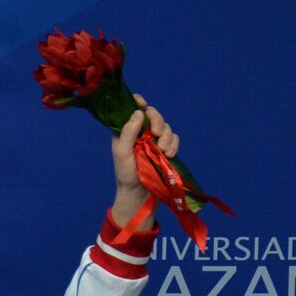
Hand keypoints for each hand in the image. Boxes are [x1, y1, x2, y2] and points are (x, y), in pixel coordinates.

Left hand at [111, 93, 178, 228]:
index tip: (142, 103)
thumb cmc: (126, 174)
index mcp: (126, 131)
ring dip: (167, 136)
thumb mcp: (122, 152)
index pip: (132, 110)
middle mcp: (140, 133)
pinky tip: (169, 155)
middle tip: (157, 133)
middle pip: (153, 114)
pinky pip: (174, 139)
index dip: (138, 102)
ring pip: (166, 126)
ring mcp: (154, 140)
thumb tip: (138, 112)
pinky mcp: (165, 149)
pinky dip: (173, 145)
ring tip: (162, 151)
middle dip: (158, 121)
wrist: (139, 194)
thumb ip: (128, 132)